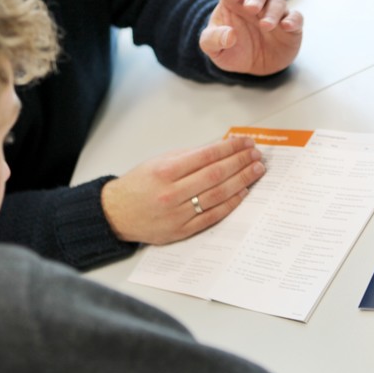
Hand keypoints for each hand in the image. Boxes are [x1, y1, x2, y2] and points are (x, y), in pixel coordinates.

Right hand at [100, 137, 265, 244]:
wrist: (116, 214)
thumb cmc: (138, 185)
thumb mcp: (158, 161)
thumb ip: (188, 156)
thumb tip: (219, 149)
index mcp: (165, 171)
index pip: (206, 156)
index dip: (230, 148)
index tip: (245, 142)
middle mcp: (172, 192)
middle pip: (216, 175)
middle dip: (240, 162)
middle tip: (256, 155)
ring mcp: (178, 213)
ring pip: (217, 195)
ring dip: (242, 181)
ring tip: (256, 171)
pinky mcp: (182, 230)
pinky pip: (213, 216)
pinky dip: (230, 204)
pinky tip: (243, 192)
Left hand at [200, 0, 303, 75]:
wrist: (253, 68)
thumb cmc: (232, 51)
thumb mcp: (214, 50)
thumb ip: (213, 40)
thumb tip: (228, 35)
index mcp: (234, 3)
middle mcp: (257, 3)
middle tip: (251, 8)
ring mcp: (275, 13)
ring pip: (278, 2)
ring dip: (272, 12)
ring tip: (265, 25)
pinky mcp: (291, 27)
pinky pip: (296, 17)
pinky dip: (293, 20)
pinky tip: (286, 26)